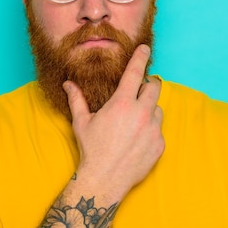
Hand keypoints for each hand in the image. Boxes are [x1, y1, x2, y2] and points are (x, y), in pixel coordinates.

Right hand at [63, 44, 164, 200]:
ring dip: (149, 109)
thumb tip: (68, 84)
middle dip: (148, 85)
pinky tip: (137, 139)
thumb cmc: (92, 149)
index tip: (145, 48)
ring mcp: (153, 130)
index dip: (141, 58)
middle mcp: (141, 113)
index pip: (135, 73)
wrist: (105, 179)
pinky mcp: (160, 144)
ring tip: (134, 120)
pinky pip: (159, 129)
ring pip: (157, 109)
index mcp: (121, 104)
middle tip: (139, 89)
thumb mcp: (82, 122)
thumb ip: (76, 99)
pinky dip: (150, 129)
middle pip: (153, 88)